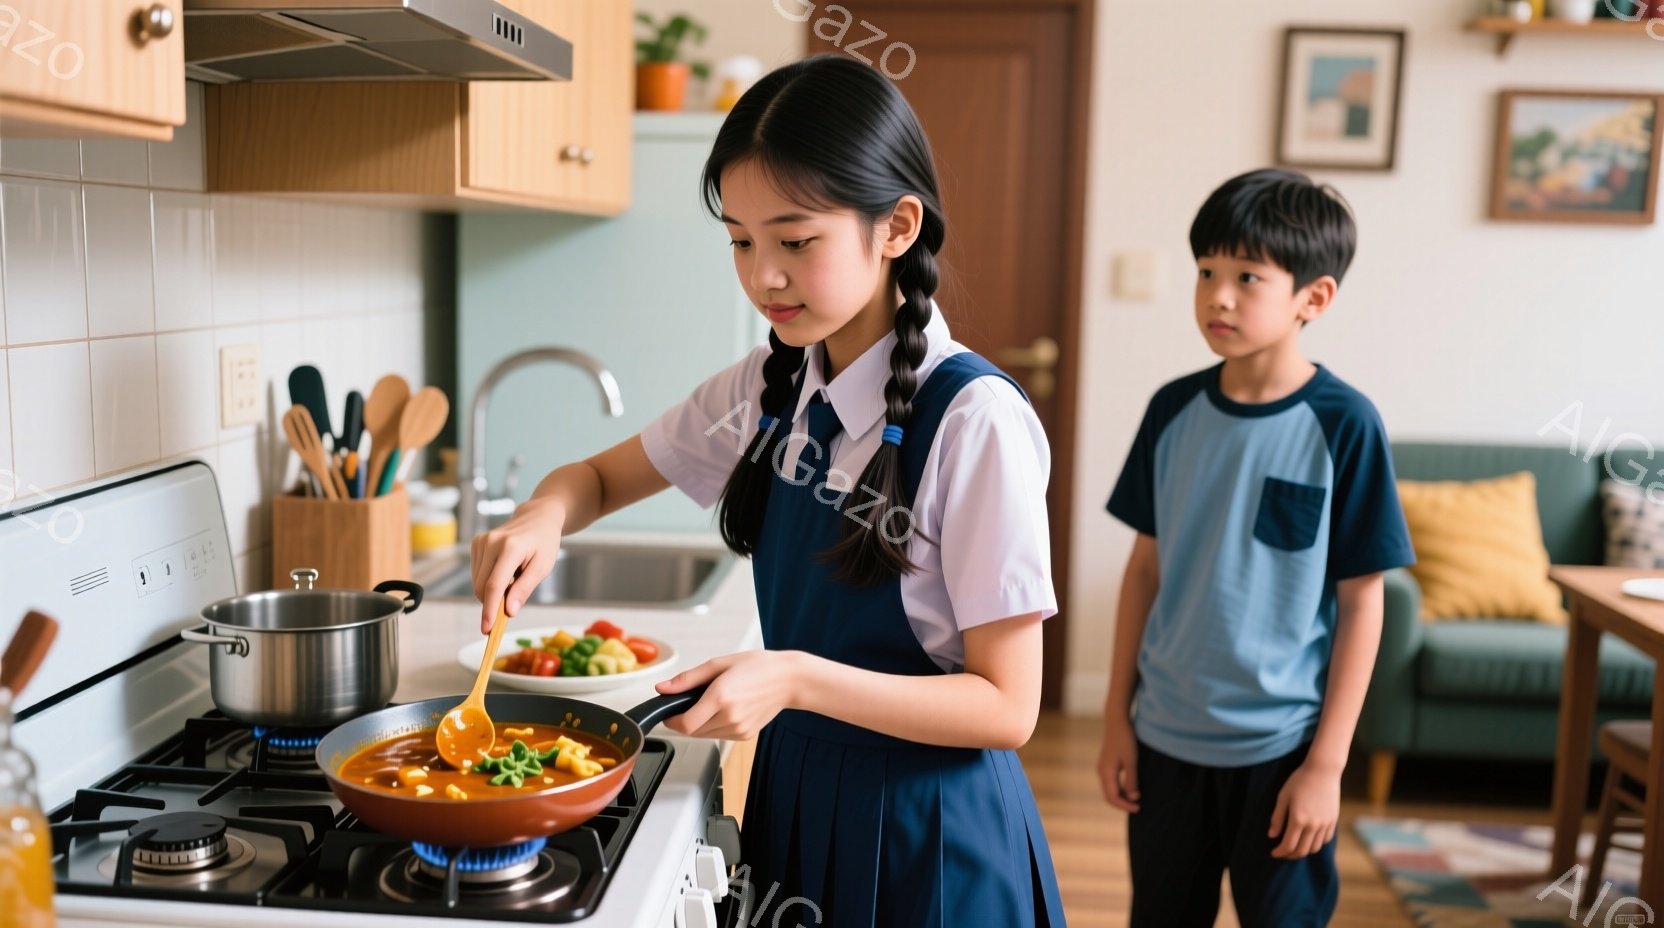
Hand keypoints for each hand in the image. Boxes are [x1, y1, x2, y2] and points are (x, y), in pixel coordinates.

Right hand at [470, 497, 564, 633]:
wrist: (537, 517)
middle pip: (482, 587)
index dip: (490, 610)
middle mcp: (491, 542)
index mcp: (510, 547)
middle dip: (493, 602)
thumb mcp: (543, 567)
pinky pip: (477, 573)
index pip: (494, 585)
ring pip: (477, 582)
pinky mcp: (476, 543)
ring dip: (492, 590)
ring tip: (513, 577)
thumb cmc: (544, 543)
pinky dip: (488, 580)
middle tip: (513, 600)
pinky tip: (505, 570)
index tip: (487, 630)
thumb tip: (509, 611)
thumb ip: (525, 588)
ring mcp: (481, 541)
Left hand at [653, 650, 801, 740]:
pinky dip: (714, 726)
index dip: (671, 720)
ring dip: (698, 724)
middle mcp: (729, 717)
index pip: (684, 724)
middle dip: (684, 719)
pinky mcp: (744, 735)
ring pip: (704, 735)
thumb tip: (662, 688)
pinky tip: (725, 709)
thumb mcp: (719, 664)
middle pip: (692, 731)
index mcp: (720, 697)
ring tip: (711, 703)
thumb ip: (688, 679)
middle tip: (690, 701)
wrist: (788, 680)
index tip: (668, 712)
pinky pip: (718, 735)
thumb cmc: (758, 667)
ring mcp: (738, 729)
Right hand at [1097, 715, 1140, 812]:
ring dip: (1121, 797)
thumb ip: (1132, 780)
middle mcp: (1101, 772)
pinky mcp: (1106, 765)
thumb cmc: (1125, 740)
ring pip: (1110, 790)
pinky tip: (1130, 788)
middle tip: (1137, 807)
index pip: (1113, 797)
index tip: (1138, 808)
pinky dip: (1120, 789)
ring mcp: (1102, 768)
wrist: (1116, 722)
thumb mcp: (1131, 761)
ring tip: (1135, 799)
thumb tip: (1133, 798)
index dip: (1125, 806)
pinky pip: (1111, 783)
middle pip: (1109, 796)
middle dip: (1122, 804)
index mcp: (1106, 773)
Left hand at [1268, 759, 1340, 858]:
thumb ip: (1277, 818)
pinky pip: (1325, 840)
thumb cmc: (1299, 781)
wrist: (1323, 771)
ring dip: (1303, 851)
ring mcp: (1325, 824)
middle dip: (1290, 855)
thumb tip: (1271, 836)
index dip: (1280, 852)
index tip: (1273, 853)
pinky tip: (1308, 839)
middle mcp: (1313, 825)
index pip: (1288, 845)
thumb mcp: (1283, 797)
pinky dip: (1316, 844)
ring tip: (1295, 847)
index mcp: (1298, 819)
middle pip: (1302, 851)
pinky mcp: (1333, 821)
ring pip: (1314, 848)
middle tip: (1283, 853)